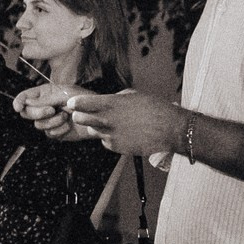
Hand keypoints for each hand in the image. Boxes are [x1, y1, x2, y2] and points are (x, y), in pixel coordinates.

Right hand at [13, 82, 94, 141]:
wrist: (98, 117)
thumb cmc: (84, 100)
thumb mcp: (65, 94)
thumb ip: (45, 99)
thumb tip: (27, 102)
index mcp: (44, 94)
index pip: (25, 97)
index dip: (18, 101)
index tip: (18, 107)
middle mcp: (44, 107)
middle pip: (27, 113)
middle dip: (38, 113)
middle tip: (52, 110)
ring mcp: (49, 120)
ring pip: (38, 125)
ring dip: (52, 122)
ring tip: (66, 117)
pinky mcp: (55, 132)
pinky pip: (49, 133)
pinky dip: (59, 130)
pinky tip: (68, 126)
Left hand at [59, 89, 182, 157]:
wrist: (171, 129)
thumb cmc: (154, 108)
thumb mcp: (133, 96)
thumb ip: (114, 99)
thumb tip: (102, 101)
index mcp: (112, 104)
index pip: (82, 103)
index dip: (75, 103)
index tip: (72, 103)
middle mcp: (108, 120)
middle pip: (80, 119)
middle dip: (79, 115)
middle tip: (82, 114)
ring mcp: (111, 135)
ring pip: (92, 130)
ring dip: (96, 127)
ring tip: (111, 123)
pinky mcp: (117, 147)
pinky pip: (105, 141)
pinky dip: (110, 138)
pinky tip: (123, 134)